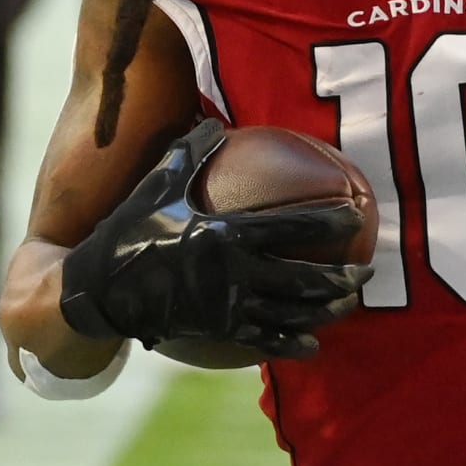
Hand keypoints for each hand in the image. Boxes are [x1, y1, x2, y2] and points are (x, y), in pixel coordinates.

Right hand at [60, 119, 371, 359]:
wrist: (97, 290)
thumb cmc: (129, 229)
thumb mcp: (158, 183)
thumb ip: (190, 152)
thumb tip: (214, 120)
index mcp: (227, 233)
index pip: (295, 224)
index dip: (332, 220)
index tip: (359, 213)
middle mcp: (235, 274)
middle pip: (307, 279)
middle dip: (345, 277)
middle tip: (368, 270)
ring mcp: (228, 307)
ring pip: (293, 314)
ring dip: (328, 312)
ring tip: (350, 306)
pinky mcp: (217, 332)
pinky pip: (265, 341)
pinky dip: (294, 343)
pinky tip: (313, 345)